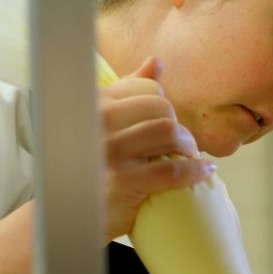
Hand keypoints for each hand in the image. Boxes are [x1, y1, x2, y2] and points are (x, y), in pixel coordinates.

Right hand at [100, 57, 214, 242]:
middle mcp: (99, 122)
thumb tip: (155, 63)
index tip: (167, 121)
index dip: (164, 106)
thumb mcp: (101, 121)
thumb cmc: (91, 163)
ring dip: (189, 145)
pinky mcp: (123, 181)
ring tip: (189, 154)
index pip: (147, 89)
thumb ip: (127, 90)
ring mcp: (110, 151)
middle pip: (162, 109)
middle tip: (183, 142)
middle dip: (179, 125)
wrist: (68, 210)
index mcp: (94, 103)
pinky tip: (205, 171)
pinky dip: (195, 170)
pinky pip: (172, 170)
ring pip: (169, 133)